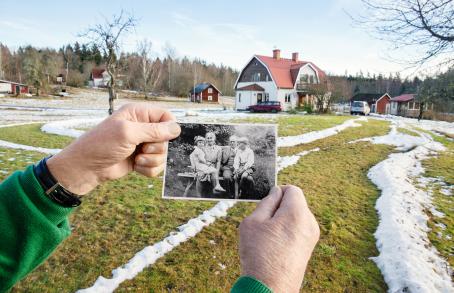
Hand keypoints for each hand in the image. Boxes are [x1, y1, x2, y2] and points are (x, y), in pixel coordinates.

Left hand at [47, 103, 180, 194]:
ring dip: (153, 160)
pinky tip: (136, 167)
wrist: (87, 168)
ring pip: (163, 154)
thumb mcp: (128, 133)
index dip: (169, 128)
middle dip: (158, 148)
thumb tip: (176, 129)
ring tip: (137, 160)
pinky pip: (157, 166)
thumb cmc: (101, 145)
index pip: (167, 117)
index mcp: (139, 114)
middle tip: (142, 149)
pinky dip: (149, 169)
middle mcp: (142, 127)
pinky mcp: (141, 159)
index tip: (163, 138)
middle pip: (168, 138)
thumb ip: (154, 131)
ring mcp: (142, 144)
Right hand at [239, 185, 319, 292]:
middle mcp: (310, 223)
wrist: (269, 288)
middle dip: (280, 207)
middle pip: (296, 203)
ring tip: (268, 238)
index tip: (266, 204)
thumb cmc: (259, 254)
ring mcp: (312, 236)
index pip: (292, 189)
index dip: (278, 192)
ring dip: (283, 220)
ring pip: (296, 217)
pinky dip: (287, 232)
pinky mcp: (309, 247)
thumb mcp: (253, 222)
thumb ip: (267, 202)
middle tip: (264, 223)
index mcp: (297, 213)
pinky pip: (298, 230)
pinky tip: (275, 246)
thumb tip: (276, 192)